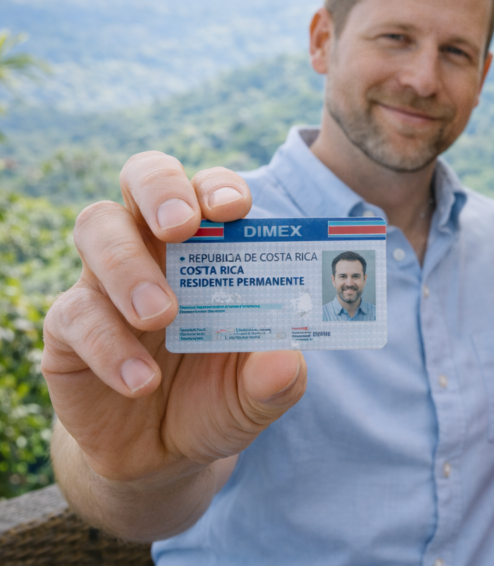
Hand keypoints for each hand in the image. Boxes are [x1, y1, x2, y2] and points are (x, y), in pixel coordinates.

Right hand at [43, 152, 306, 500]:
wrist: (164, 455)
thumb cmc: (219, 398)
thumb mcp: (258, 395)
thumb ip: (277, 380)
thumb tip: (287, 361)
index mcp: (211, 248)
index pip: (209, 190)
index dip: (218, 187)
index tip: (233, 209)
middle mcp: (155, 249)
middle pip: (143, 177)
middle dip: (161, 190)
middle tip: (180, 229)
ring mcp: (106, 281)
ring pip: (95, 227)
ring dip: (128, 265)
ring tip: (161, 316)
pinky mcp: (68, 327)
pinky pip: (75, 313)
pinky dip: (109, 344)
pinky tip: (141, 382)